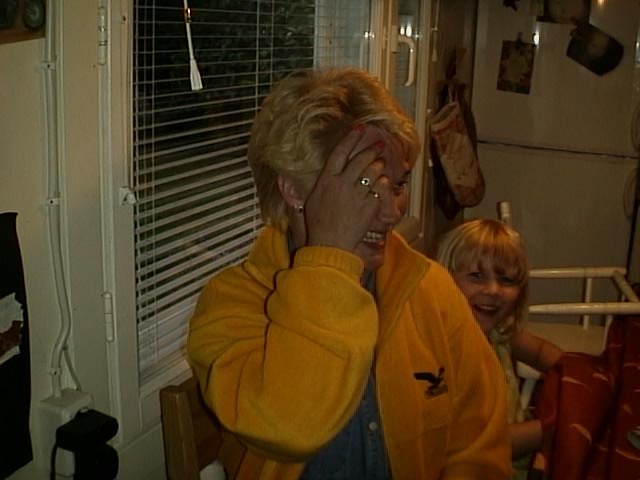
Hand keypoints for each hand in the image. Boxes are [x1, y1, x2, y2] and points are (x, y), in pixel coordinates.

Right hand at [303, 125, 386, 251]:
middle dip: (372, 150)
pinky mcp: (369, 205)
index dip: (351, 138)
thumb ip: (303, 187)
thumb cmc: (316, 225)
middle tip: (379, 145)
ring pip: (373, 171)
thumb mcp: (307, 202)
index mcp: (326, 180)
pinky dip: (383, 184)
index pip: (340, 152)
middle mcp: (342, 183)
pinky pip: (380, 188)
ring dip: (378, 166)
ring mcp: (357, 193)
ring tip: (380, 164)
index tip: (360, 128)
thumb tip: (280, 178)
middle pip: (361, 159)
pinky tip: (382, 184)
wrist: (329, 244)